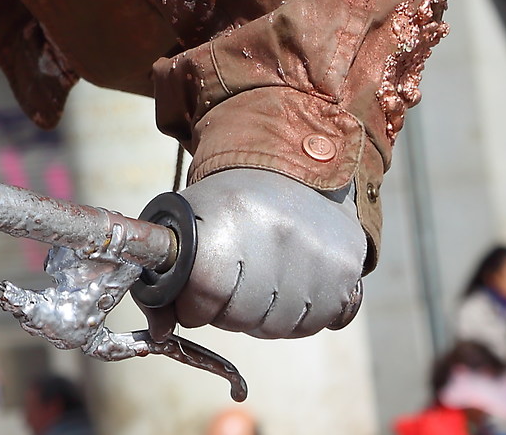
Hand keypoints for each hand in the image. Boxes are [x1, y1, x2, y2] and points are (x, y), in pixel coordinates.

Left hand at [173, 167, 366, 337]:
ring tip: (260, 279)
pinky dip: (297, 316)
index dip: (193, 304)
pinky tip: (289, 284)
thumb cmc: (230, 202)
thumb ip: (162, 278)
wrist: (296, 171)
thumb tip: (158, 334)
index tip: (195, 293)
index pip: (204, 293)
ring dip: (262, 316)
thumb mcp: (187, 222)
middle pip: (240, 318)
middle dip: (226, 312)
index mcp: (230, 219)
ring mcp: (317, 255)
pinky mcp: (347, 269)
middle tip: (230, 283)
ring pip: (277, 328)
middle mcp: (278, 236)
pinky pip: (313, 324)